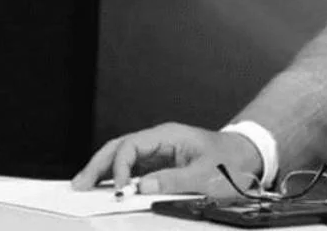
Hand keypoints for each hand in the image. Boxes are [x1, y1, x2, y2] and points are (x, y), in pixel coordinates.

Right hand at [71, 122, 260, 197]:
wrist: (247, 157)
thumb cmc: (229, 162)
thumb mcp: (205, 175)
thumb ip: (174, 181)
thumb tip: (142, 187)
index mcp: (168, 136)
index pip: (132, 146)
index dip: (120, 168)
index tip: (119, 190)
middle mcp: (159, 141)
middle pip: (119, 148)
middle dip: (98, 165)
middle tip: (79, 185)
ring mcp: (158, 152)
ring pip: (122, 157)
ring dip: (103, 171)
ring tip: (84, 187)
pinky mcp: (160, 165)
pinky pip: (133, 169)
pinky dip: (117, 178)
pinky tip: (105, 189)